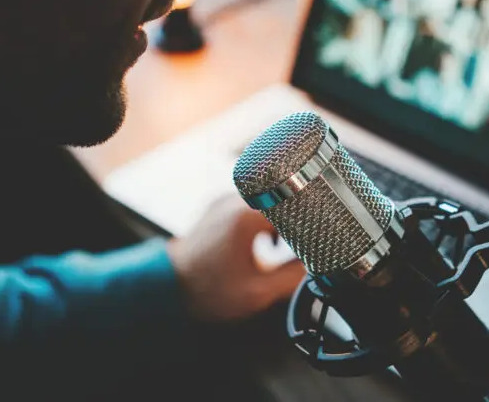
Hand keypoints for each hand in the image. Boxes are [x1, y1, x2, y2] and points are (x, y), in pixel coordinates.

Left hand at [165, 195, 306, 322]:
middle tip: (302, 241)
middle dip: (295, 218)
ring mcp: (224, 201)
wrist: (169, 285)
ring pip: (267, 198)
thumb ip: (292, 278)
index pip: (293, 200)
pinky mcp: (218, 206)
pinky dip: (262, 218)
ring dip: (278, 218)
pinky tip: (261, 240)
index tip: (319, 231)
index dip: (310, 216)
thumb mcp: (257, 293)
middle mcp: (234, 201)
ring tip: (277, 245)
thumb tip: (315, 267)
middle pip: (281, 195)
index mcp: (246, 217)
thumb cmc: (206, 290)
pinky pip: (250, 204)